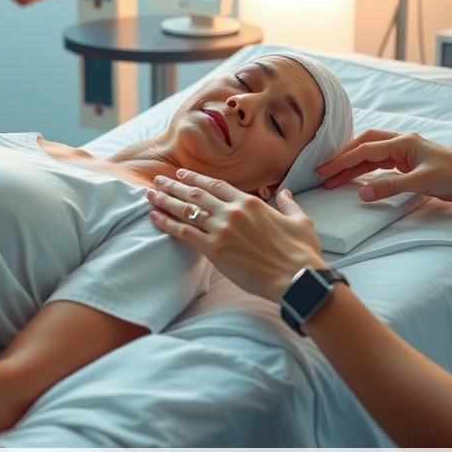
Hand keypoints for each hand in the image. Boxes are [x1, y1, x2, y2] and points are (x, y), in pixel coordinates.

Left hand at [146, 170, 325, 302]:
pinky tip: (154, 217)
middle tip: (158, 180)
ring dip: (166, 200)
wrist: (296, 278)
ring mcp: (221, 230)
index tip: (183, 174)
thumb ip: (289, 204)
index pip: (216, 185)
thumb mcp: (300, 221)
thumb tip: (285, 193)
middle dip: (174, 185)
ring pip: (186, 210)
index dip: (197, 178)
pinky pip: (184, 233)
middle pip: (196, 193)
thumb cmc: (301, 252)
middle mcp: (232, 211)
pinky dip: (167, 223)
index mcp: (250, 202)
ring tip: (150, 193)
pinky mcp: (214, 250)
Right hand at [316, 129, 451, 202]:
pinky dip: (367, 170)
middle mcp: (402, 143)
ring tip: (334, 179)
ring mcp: (407, 153)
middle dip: (343, 158)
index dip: (342, 161)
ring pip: (372, 155)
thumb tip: (361, 193)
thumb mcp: (421, 182)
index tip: (324, 171)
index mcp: (403, 142)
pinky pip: (382, 164)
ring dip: (353, 166)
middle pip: (364, 146)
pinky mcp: (411, 163)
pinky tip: (358, 179)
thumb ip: (389, 187)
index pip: (365, 150)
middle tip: (324, 172)